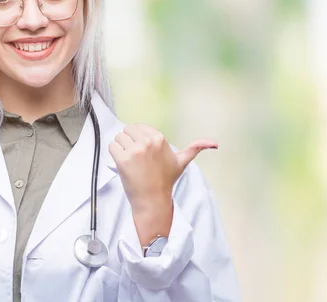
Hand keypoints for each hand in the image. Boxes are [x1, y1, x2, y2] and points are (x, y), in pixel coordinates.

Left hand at [108, 123, 216, 244]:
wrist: (153, 200)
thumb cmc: (166, 181)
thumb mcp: (182, 162)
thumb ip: (196, 148)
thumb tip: (214, 143)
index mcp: (159, 138)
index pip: (138, 126)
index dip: (138, 139)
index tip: (144, 153)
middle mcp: (148, 142)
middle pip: (127, 130)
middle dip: (128, 142)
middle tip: (136, 158)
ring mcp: (135, 150)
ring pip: (118, 137)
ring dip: (120, 148)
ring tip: (130, 162)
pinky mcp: (123, 159)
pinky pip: (112, 146)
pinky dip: (114, 154)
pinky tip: (123, 165)